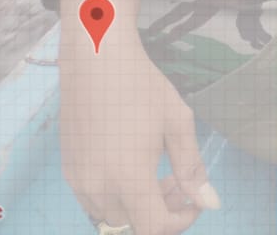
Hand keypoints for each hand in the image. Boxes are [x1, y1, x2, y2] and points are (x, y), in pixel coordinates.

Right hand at [57, 0, 217, 234]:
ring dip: (137, 205)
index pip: (152, 228)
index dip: (178, 223)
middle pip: (131, 225)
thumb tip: (208, 201)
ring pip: (111, 215)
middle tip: (179, 182)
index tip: (193, 202)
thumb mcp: (176, 122)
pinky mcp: (69, 169)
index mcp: (127, 178)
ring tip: (158, 171)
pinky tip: (132, 163)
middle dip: (160, 211)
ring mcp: (78, 180)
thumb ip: (191, 167)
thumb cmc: (141, 85)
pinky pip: (94, 200)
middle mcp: (97, 186)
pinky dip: (117, 194)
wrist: (96, 58)